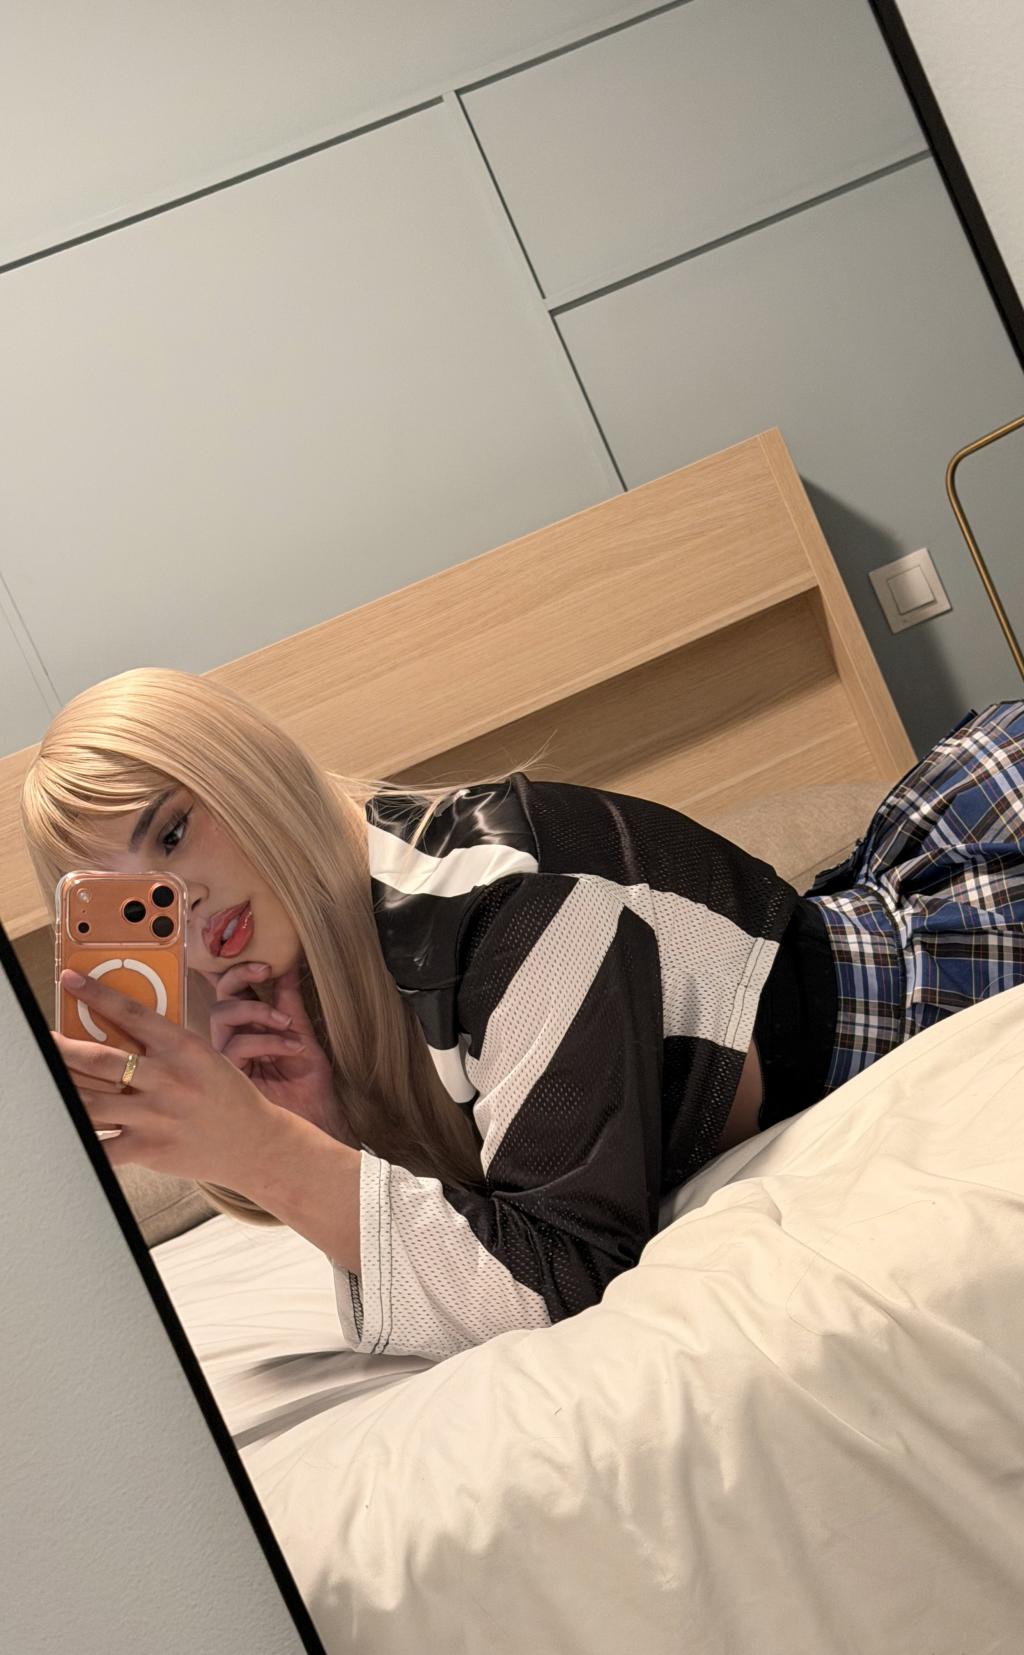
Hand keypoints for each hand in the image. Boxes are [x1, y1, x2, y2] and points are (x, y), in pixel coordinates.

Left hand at [51, 968, 287, 1187]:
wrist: (254, 1142)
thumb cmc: (225, 1095)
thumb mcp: (202, 1057)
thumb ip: (163, 1047)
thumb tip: (115, 1034)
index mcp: (182, 1048)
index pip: (132, 1013)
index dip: (97, 994)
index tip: (71, 980)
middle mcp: (166, 1079)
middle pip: (99, 1058)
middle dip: (62, 1047)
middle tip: (43, 1038)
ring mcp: (155, 1116)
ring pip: (91, 1100)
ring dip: (62, 1086)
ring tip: (45, 1076)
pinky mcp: (148, 1148)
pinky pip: (102, 1145)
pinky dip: (80, 1137)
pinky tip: (63, 1125)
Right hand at [199, 960, 353, 1144]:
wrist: (315, 1118)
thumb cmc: (308, 1083)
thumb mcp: (301, 1032)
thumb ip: (289, 1001)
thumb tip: (287, 963)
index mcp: (249, 1027)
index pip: (232, 990)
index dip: (233, 968)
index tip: (261, 955)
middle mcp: (232, 1040)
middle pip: (220, 996)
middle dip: (240, 975)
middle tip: (266, 970)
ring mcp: (226, 1058)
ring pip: (222, 1015)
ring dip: (257, 1010)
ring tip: (287, 1024)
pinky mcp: (226, 1076)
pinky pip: (237, 1045)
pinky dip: (268, 1041)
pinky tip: (292, 1049)